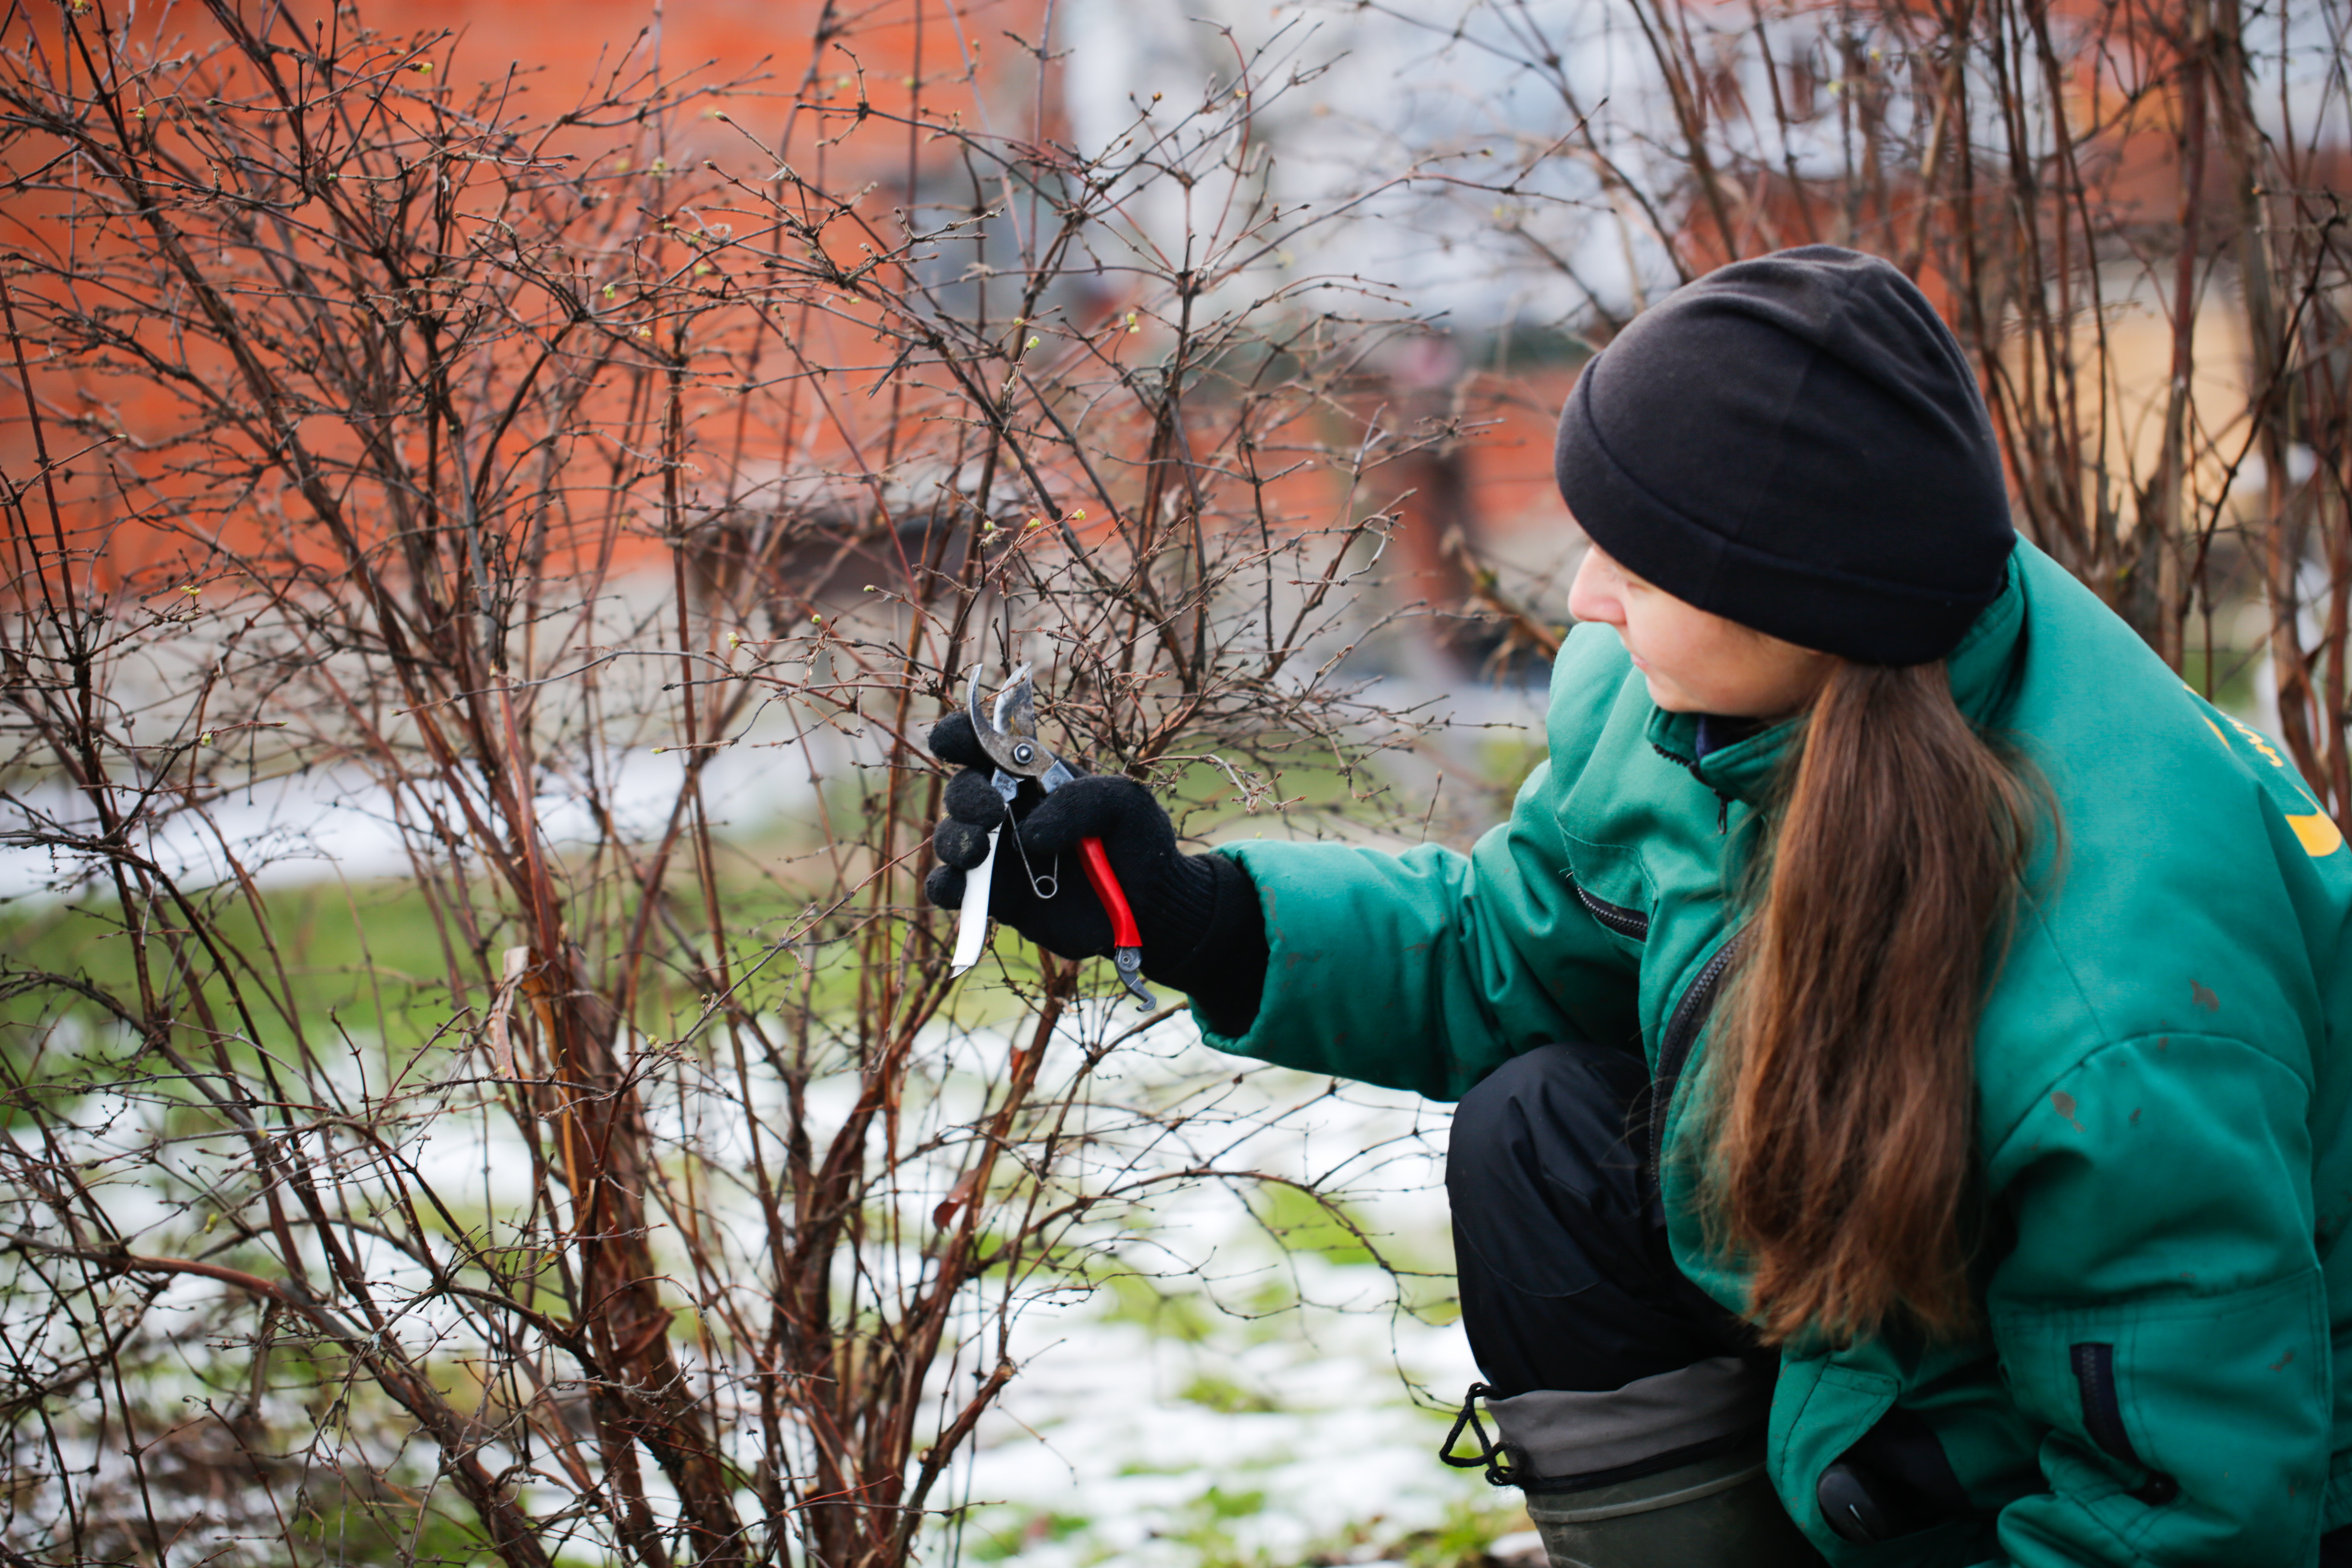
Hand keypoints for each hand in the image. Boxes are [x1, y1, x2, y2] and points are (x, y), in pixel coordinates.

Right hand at [923, 711, 1191, 963]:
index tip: (951, 742)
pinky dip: (947, 887)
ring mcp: (999, 853)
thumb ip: (1079, 801)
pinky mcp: (996, 895)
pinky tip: (962, 887)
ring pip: (951, 837)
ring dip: (956, 839)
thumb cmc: (1136, 840)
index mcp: (1033, 775)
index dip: (959, 735)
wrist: (1148, 902)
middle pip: (962, 790)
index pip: (985, 744)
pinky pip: (952, 889)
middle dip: (967, 796)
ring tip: (980, 850)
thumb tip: (1028, 835)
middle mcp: (1008, 809)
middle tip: (992, 811)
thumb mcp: (1123, 803)